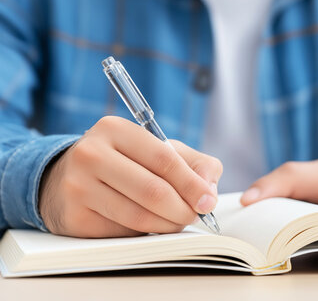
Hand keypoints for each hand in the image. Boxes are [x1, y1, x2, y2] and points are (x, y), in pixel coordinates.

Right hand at [39, 116, 222, 237]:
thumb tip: (209, 193)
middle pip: (153, 191)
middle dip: (183, 209)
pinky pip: (122, 232)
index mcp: (115, 129)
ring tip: (176, 221)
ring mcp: (78, 186)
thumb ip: (195, 164)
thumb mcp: (158, 150)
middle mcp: (91, 154)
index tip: (208, 201)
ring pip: (139, 216)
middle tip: (194, 216)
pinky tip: (149, 225)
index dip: (192, 184)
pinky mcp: (74, 217)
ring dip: (167, 225)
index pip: (164, 159)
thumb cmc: (124, 162)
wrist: (65, 178)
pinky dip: (144, 232)